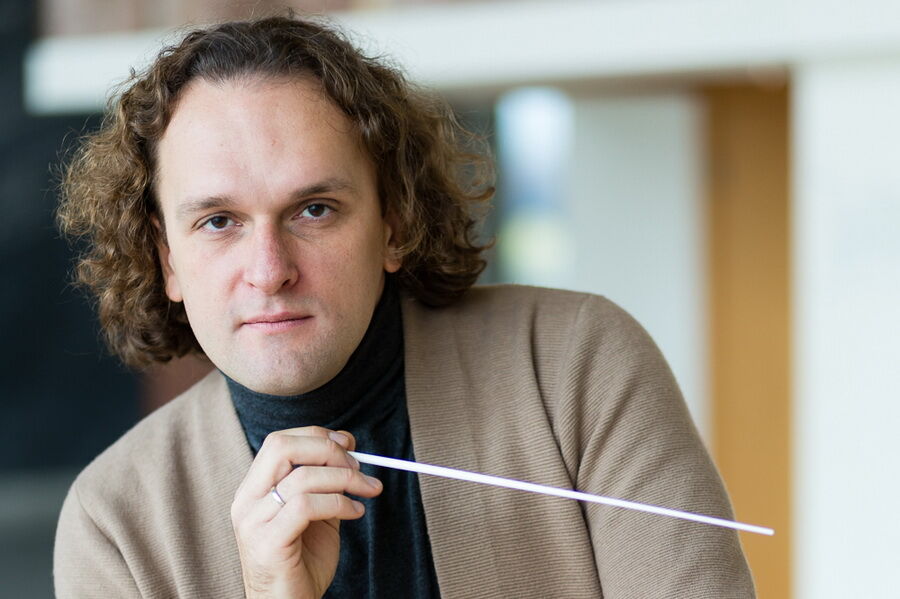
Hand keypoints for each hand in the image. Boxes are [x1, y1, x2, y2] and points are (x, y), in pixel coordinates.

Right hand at [231, 427, 382, 598]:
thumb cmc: (302, 561)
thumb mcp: (317, 511)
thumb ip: (326, 480)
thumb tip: (348, 445)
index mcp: (255, 488)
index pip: (279, 441)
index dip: (316, 435)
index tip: (349, 443)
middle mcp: (247, 500)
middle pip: (282, 447)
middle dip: (327, 450)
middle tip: (358, 465)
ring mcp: (253, 522)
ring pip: (300, 478)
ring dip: (344, 479)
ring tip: (367, 490)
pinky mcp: (267, 543)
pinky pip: (306, 507)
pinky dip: (339, 503)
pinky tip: (356, 512)